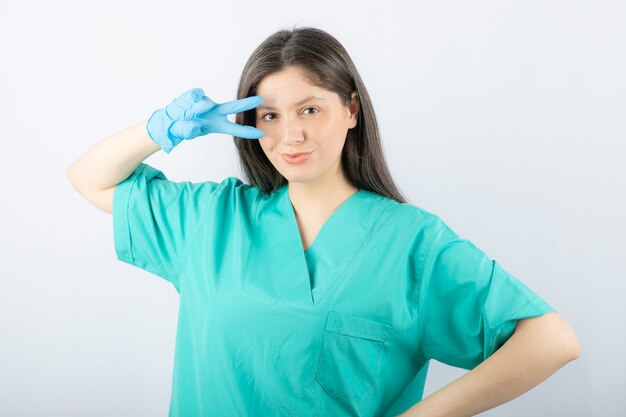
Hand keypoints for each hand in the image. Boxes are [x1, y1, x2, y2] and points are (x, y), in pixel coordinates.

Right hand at [146, 88, 264, 152]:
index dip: (247, 131)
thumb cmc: (182, 129)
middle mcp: (215, 112)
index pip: (235, 128)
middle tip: (260, 99)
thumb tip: (194, 123)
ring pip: (206, 103)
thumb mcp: (186, 133)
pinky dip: (190, 100)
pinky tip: (186, 105)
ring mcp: (206, 103)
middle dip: (246, 103)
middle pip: (233, 107)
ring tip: (188, 114)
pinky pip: (196, 95)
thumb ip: (190, 130)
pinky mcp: (197, 95)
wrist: (170, 120)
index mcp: (217, 125)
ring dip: (198, 109)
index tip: (261, 133)